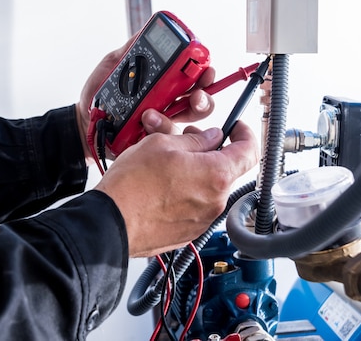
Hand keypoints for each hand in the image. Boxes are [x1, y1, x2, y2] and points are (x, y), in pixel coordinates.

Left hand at [75, 37, 215, 163]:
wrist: (83, 117)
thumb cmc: (102, 91)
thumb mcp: (116, 62)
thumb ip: (133, 47)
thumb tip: (149, 29)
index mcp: (167, 83)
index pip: (195, 78)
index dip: (205, 74)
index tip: (205, 70)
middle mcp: (170, 103)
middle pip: (200, 103)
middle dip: (203, 98)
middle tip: (195, 95)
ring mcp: (162, 123)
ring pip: (186, 124)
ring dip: (175, 115)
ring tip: (153, 111)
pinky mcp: (151, 138)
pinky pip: (164, 138)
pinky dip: (158, 129)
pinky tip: (144, 122)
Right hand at [94, 119, 258, 256]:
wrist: (111, 223)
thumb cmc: (132, 186)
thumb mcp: (163, 144)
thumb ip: (196, 140)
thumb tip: (211, 138)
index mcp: (216, 175)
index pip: (250, 151)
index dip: (245, 135)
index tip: (236, 128)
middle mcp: (216, 201)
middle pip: (227, 169)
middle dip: (212, 152)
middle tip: (190, 141)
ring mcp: (203, 219)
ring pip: (210, 187)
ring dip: (198, 173)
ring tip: (169, 164)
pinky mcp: (190, 232)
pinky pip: (197, 206)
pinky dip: (187, 193)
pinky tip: (164, 186)